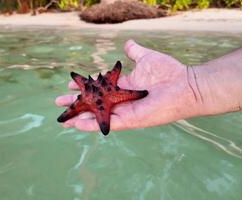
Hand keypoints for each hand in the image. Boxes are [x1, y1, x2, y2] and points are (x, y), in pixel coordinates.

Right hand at [55, 39, 201, 131]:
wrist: (183, 85)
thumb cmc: (167, 72)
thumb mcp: (146, 58)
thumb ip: (134, 52)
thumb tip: (127, 44)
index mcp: (121, 87)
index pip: (97, 88)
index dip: (83, 87)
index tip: (69, 85)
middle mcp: (119, 101)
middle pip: (93, 104)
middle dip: (76, 104)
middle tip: (59, 104)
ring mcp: (123, 112)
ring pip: (96, 116)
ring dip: (79, 117)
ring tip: (63, 119)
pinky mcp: (128, 121)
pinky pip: (106, 123)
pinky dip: (91, 125)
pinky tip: (76, 124)